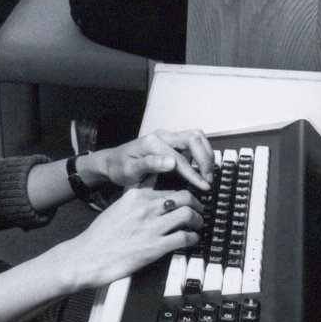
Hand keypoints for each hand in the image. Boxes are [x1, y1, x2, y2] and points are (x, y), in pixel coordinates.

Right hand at [64, 185, 203, 287]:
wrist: (87, 256)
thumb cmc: (99, 236)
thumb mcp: (117, 207)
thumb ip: (135, 199)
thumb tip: (151, 193)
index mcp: (136, 196)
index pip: (169, 188)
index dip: (183, 195)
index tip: (187, 201)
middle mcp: (146, 208)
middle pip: (184, 197)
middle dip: (196, 205)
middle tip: (198, 212)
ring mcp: (152, 227)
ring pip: (188, 214)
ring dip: (198, 221)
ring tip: (197, 226)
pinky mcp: (155, 247)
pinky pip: (184, 237)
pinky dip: (193, 238)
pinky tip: (191, 240)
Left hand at [85, 127, 213, 191]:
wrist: (111, 161)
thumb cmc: (119, 167)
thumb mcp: (129, 169)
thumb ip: (150, 165)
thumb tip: (172, 163)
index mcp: (153, 142)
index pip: (179, 158)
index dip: (193, 173)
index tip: (204, 186)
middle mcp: (163, 135)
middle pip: (194, 138)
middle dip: (205, 158)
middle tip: (209, 178)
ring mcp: (168, 136)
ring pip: (196, 137)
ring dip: (206, 153)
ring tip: (208, 173)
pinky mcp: (171, 141)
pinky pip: (192, 142)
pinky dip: (201, 152)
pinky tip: (202, 168)